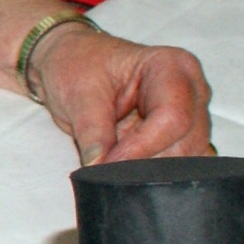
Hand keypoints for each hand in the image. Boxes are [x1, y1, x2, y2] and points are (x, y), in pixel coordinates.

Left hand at [0, 0, 211, 164]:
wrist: (54, 58)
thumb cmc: (67, 64)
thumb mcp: (76, 95)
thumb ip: (94, 133)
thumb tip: (101, 171)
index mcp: (174, 68)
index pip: (174, 117)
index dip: (144, 146)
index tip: (111, 162)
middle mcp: (189, 88)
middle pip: (190, 141)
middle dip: (153, 164)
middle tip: (116, 180)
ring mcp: (185, 112)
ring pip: (187, 157)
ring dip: (154, 173)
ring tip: (119, 182)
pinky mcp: (171, 133)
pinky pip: (174, 162)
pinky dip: (153, 175)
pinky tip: (130, 185)